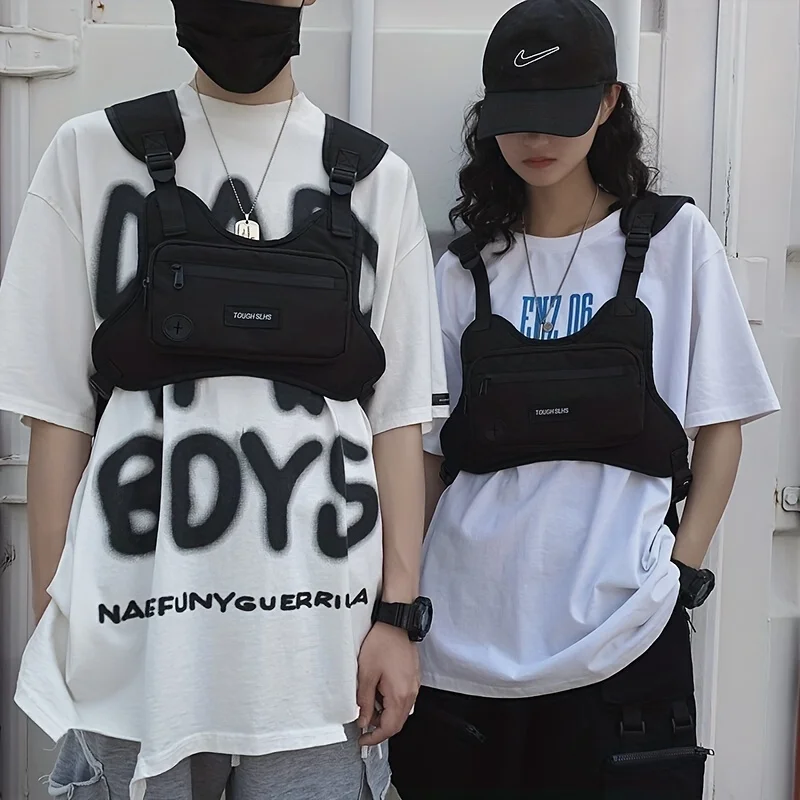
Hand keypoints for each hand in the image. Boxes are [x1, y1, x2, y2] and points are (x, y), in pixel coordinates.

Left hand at [356, 622, 419, 745]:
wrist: (396, 623)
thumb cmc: (382, 644)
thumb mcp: (366, 673)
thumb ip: (365, 701)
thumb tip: (363, 720)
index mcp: (399, 695)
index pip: (389, 728)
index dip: (375, 737)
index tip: (363, 739)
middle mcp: (410, 693)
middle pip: (397, 722)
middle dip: (380, 727)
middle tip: (363, 722)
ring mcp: (414, 685)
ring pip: (401, 711)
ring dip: (385, 714)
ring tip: (369, 703)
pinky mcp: (413, 677)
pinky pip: (404, 699)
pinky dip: (391, 703)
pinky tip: (379, 692)